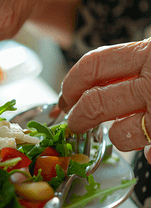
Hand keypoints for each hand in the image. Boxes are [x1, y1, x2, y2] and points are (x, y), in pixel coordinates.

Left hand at [58, 39, 150, 162]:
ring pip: (120, 133)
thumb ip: (133, 63)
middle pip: (95, 102)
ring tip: (121, 133)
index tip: (65, 97)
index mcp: (146, 53)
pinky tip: (150, 150)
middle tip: (75, 124)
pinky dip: (149, 154)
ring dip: (115, 137)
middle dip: (78, 118)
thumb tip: (95, 85)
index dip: (71, 84)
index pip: (91, 66)